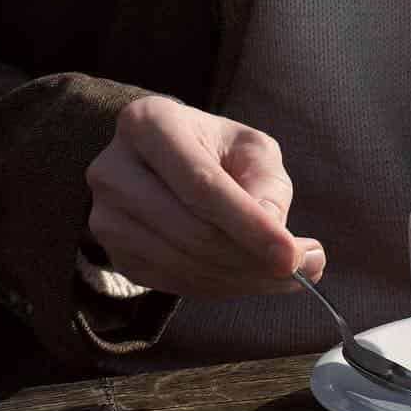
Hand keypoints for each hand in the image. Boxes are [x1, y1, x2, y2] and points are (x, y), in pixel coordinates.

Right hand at [85, 95, 324, 299]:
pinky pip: (174, 283)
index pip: (201, 185)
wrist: (163, 159)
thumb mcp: (249, 147)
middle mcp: (114, 169)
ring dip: (243, 280)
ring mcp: (106, 215)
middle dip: (253, 259)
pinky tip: (250, 277)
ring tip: (288, 275)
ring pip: (183, 264)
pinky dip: (220, 288)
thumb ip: (266, 185)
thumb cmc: (213, 147)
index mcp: (148, 122)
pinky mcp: (114, 252)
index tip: (292, 257)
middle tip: (304, 269)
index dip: (249, 225)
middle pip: (191, 230)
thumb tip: (276, 240)